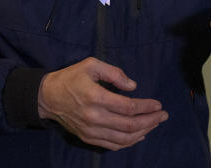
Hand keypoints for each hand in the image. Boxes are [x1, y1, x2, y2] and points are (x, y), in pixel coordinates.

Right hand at [37, 57, 167, 149]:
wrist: (47, 97)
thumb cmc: (71, 78)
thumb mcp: (91, 65)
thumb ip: (114, 73)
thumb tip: (133, 87)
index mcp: (96, 97)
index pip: (128, 107)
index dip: (146, 107)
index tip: (158, 104)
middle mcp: (94, 117)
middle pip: (129, 125)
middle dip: (150, 120)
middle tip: (163, 115)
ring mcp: (91, 131)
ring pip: (123, 138)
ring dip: (143, 132)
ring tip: (154, 124)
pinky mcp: (88, 138)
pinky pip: (113, 145)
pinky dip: (129, 142)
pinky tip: (140, 135)